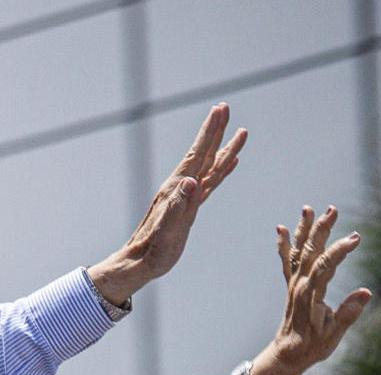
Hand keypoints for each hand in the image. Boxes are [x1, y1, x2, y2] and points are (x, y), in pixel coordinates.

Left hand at [90, 103, 246, 302]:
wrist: (141, 262)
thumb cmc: (154, 249)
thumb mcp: (169, 228)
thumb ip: (179, 205)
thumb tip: (191, 181)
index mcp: (177, 188)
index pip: (198, 153)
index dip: (210, 132)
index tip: (220, 110)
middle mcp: (181, 187)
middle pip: (204, 153)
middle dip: (215, 130)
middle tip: (225, 107)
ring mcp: (186, 195)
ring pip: (211, 165)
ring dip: (224, 147)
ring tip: (240, 131)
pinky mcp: (190, 206)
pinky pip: (211, 182)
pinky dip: (222, 170)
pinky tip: (231, 163)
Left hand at [251, 205, 371, 374]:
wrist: (286, 355)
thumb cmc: (312, 347)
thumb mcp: (333, 335)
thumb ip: (348, 314)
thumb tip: (366, 292)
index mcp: (311, 296)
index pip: (325, 267)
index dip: (339, 251)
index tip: (356, 238)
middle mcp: (299, 286)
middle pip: (310, 252)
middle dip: (321, 229)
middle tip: (331, 209)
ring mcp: (294, 284)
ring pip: (299, 252)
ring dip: (304, 230)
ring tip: (308, 209)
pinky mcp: (292, 287)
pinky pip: (287, 262)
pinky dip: (284, 245)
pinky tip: (282, 229)